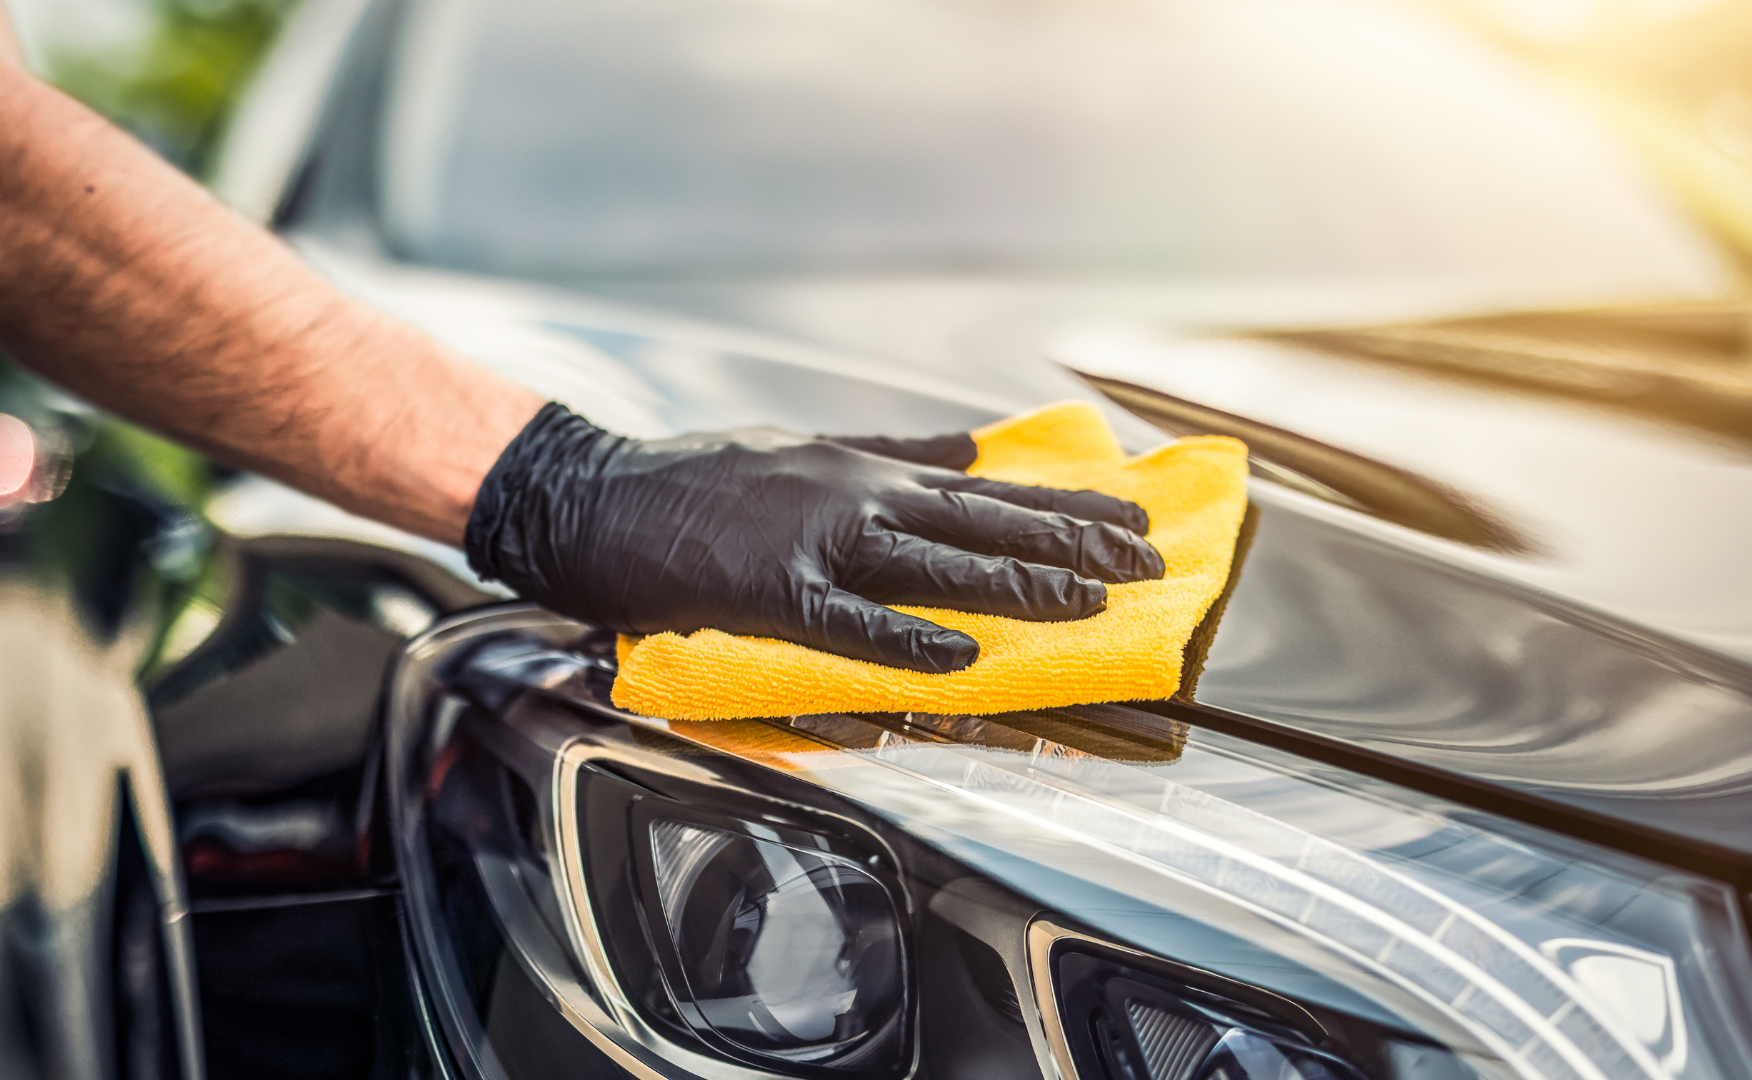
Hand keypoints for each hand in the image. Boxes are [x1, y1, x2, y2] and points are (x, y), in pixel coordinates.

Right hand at [465, 405, 1163, 672]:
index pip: (991, 489)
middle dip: (1075, 544)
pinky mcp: (771, 594)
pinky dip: (905, 639)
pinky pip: (849, 622)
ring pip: (937, 565)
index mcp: (869, 470)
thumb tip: (974, 446)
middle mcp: (858, 497)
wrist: (602, 498)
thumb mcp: (810, 445)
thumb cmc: (704, 478)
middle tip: (1148, 564)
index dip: (1069, 505)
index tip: (1135, 517)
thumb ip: (897, 450)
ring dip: (1019, 583)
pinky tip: (960, 656)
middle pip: (985, 523)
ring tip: (1089, 602)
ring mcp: (817, 544)